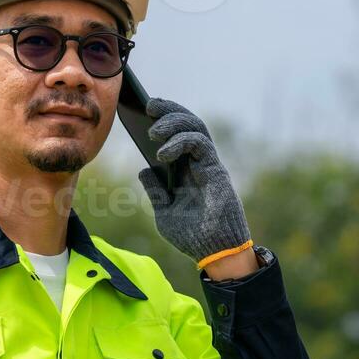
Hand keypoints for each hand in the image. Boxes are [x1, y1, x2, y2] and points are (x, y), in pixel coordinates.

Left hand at [138, 97, 252, 265]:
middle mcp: (199, 163)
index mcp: (187, 171)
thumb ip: (156, 191)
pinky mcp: (215, 169)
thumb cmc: (192, 237)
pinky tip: (162, 153)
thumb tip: (144, 171)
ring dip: (173, 121)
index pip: (178, 134)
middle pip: (188, 123)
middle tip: (149, 106)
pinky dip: (180, 142)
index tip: (144, 110)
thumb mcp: (165, 212)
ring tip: (152, 130)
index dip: (165, 118)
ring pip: (195, 127)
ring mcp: (208, 164)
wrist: (212, 252)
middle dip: (169, 110)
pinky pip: (199, 143)